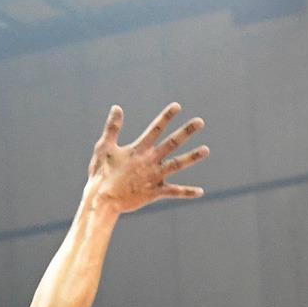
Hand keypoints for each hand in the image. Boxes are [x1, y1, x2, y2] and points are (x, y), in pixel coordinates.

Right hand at [81, 103, 206, 221]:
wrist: (102, 200)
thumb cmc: (101, 173)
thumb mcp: (104, 147)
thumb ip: (112, 128)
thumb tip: (117, 107)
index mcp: (138, 150)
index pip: (155, 129)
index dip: (166, 117)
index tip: (177, 106)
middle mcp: (150, 161)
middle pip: (172, 143)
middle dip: (186, 131)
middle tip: (200, 122)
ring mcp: (154, 176)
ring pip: (177, 165)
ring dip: (192, 157)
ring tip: (206, 150)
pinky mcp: (155, 192)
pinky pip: (174, 192)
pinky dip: (187, 192)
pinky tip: (200, 192)